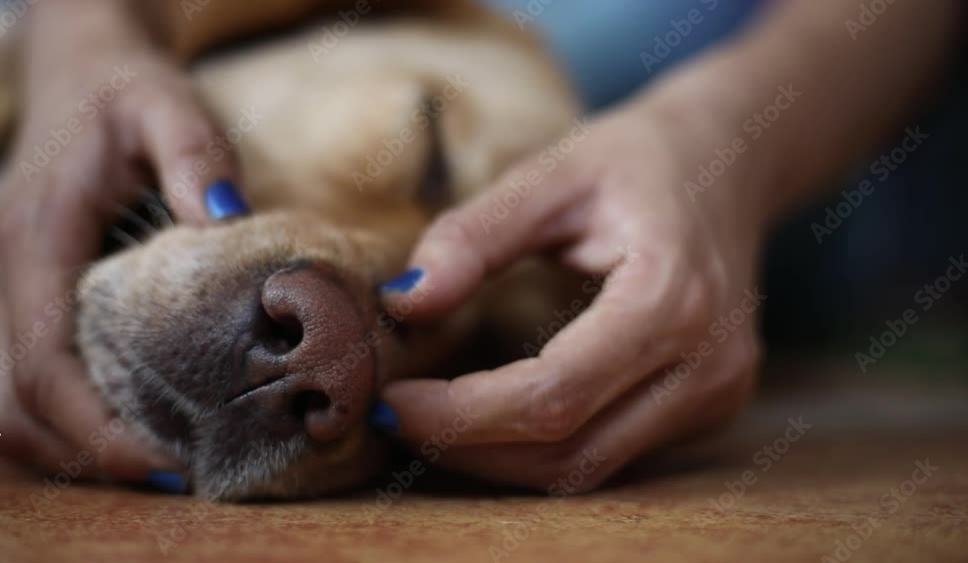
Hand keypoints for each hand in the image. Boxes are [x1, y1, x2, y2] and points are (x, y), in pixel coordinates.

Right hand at [0, 2, 242, 482]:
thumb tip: (228, 222)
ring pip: (7, 404)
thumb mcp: (163, 105)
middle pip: (14, 404)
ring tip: (159, 462)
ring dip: (73, 447)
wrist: (77, 73)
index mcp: (33, 241)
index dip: (97, 428)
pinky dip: (66, 421)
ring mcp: (4, 291)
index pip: (43, 364)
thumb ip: (194, 155)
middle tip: (180, 474)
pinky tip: (128, 425)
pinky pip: (21, 383)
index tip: (170, 462)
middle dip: (88, 454)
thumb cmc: (122, 91)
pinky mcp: (23, 298)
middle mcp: (2, 276)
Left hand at [381, 93, 766, 490]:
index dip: (462, 414)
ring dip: (500, 461)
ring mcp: (717, 394)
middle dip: (470, 448)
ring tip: (433, 421)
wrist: (728, 162)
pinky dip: (542, 448)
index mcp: (671, 299)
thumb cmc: (635, 160)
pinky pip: (613, 454)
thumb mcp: (548, 176)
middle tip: (396, 416)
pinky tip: (492, 417)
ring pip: (589, 468)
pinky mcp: (710, 406)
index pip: (554, 394)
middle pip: (570, 450)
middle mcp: (708, 365)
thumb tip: (402, 303)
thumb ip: (473, 237)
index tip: (391, 401)